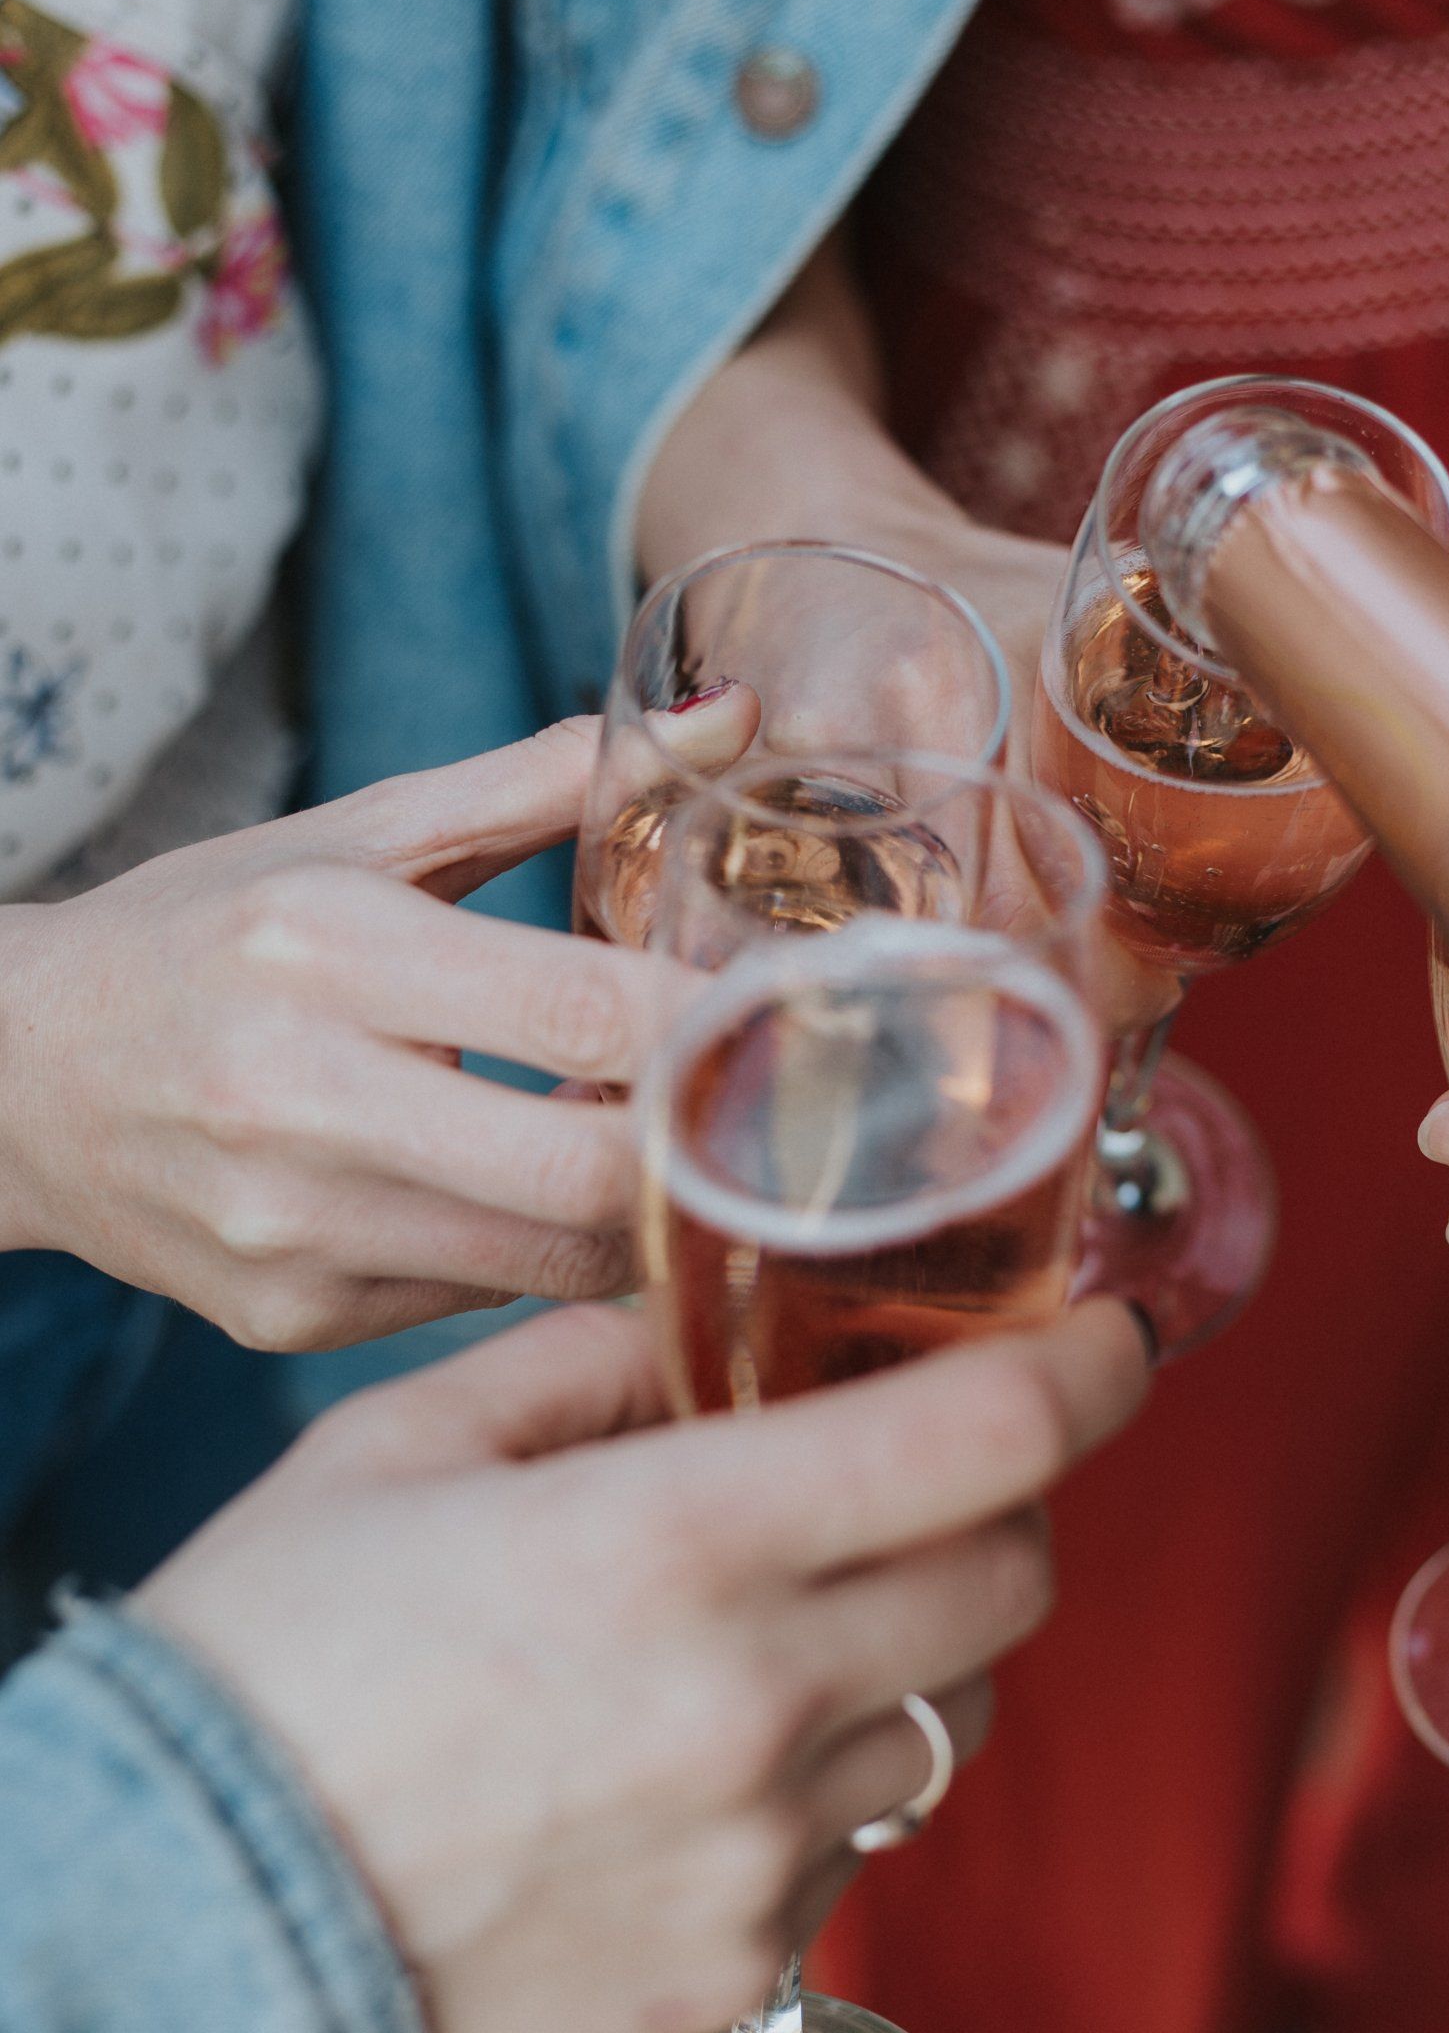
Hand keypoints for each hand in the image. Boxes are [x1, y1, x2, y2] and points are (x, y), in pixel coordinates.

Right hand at [0, 724, 691, 1349]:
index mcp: (326, 950)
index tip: (788, 1012)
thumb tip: (729, 716)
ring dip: (638, 1209)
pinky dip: (541, 1251)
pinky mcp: (293, 1316)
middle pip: (587, 1177)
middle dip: (698, 1152)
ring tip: (649, 1138)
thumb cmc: (209, 936)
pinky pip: (485, 1299)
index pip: (585, 1016)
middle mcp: (300, 1100)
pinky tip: (533, 1191)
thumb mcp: (360, 834)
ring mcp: (293, 1229)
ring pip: (555, 1264)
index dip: (716, 1027)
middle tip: (745, 1105)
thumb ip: (546, 782)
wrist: (19, 1077)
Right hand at [135, 1295, 1150, 2032]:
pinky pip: (858, 1843)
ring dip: (920, 1645)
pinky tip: (702, 1756)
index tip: (1115, 1340)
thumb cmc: (265, 1659)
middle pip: (1015, 1577)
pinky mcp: (742, 1967)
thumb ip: (582, 1363)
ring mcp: (765, 1852)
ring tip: (794, 1618)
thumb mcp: (397, 1448)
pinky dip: (827, 1777)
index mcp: (682, 1538)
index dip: (1090, 1370)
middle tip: (927, 1470)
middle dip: (1006, 1504)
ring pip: (956, 1719)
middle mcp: (761, 1700)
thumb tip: (702, 1335)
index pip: (988, 1434)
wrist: (172, 1934)